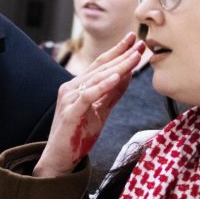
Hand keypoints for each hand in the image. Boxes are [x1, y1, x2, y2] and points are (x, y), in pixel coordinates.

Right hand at [34, 32, 144, 176]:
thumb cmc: (79, 134)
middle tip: (139, 43)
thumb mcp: (101, 111)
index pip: (100, 64)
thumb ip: (112, 93)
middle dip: (122, 55)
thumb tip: (128, 74)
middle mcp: (71, 88)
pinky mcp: (70, 112)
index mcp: (78, 86)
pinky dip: (102, 85)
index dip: (117, 51)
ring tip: (134, 57)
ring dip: (117, 66)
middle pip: (100, 68)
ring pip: (96, 78)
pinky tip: (116, 77)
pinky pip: (88, 95)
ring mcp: (69, 99)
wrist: (60, 158)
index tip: (133, 40)